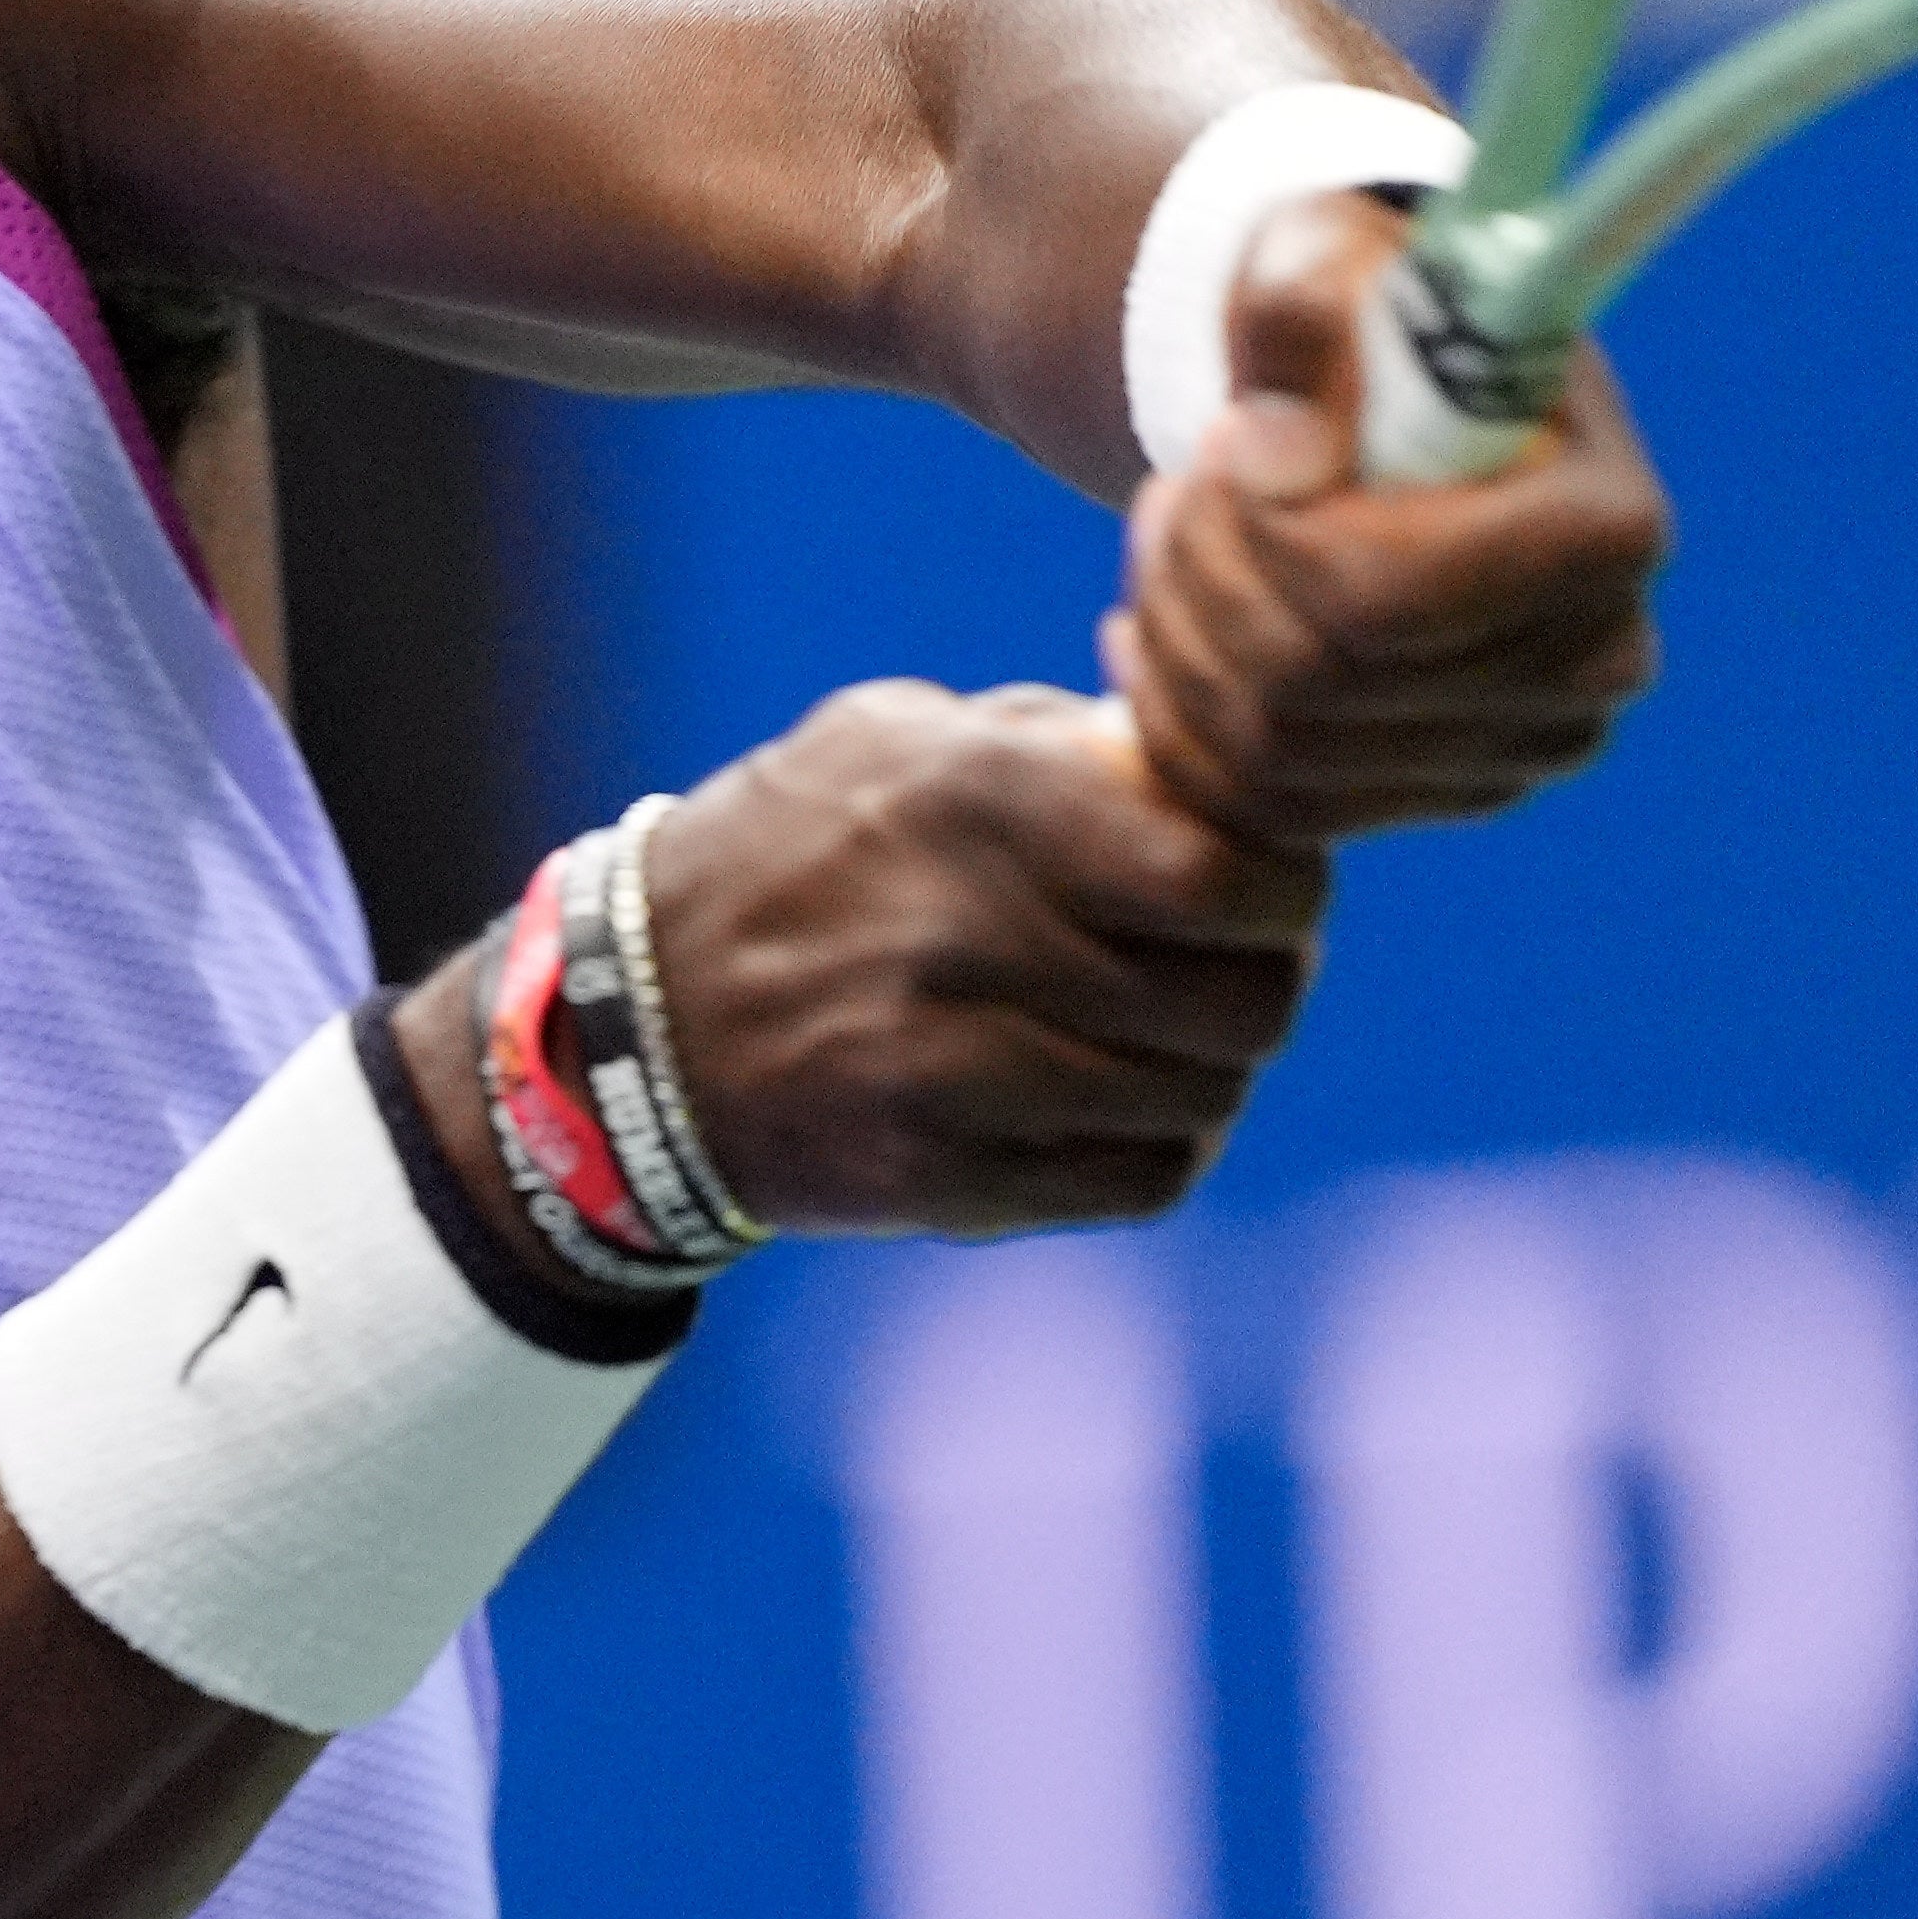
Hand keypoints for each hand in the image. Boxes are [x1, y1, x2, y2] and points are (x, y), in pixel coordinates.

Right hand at [622, 681, 1327, 1238]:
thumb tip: (1217, 745)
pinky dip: (1161, 1144)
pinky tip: (1119, 1102)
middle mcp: (965, 934)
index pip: (1228, 869)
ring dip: (1209, 1067)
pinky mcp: (938, 1176)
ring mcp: (948, 1069)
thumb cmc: (797, 853)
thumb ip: (1057, 740)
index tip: (1266, 879)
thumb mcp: (898, 740)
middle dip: (1267, 981)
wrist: (631, 1025)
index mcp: (974, 798)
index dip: (1286, 884)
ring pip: (1204, 1095)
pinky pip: (1141, 1178)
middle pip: (1242, 999)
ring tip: (1165, 1032)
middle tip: (1236, 963)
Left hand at [1110, 192, 1668, 840]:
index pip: (1390, 596)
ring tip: (1172, 530)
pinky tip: (1155, 619)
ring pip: (1271, 755)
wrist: (1383, 407)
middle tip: (1183, 479)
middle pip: (1317, 683)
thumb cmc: (1363, 318)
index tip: (1234, 436)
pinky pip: (1257, 810)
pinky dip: (1174, 716)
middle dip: (1207, 570)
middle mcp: (1594, 663)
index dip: (1269, 530)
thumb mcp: (1322, 252)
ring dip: (1178, 632)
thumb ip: (1299, 301)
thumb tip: (1273, 449)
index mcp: (1608, 529)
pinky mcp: (1431, 798)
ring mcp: (1515, 750)